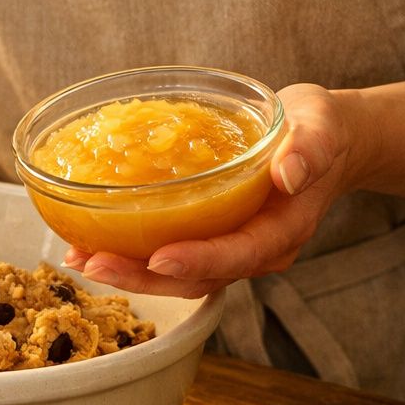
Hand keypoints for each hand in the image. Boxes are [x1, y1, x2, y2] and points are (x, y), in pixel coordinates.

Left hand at [63, 84, 359, 297]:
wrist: (324, 143)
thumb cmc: (321, 130)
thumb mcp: (322, 125)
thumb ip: (311, 147)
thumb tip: (289, 171)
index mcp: (283, 230)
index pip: (238, 254)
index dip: (199, 260)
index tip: (159, 258)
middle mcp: (255, 251)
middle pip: (198, 278)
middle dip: (144, 277)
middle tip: (94, 264)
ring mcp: (230, 249)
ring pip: (178, 276)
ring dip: (129, 273)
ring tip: (79, 259)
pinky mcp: (210, 239)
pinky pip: (169, 256)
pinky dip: (131, 255)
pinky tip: (89, 244)